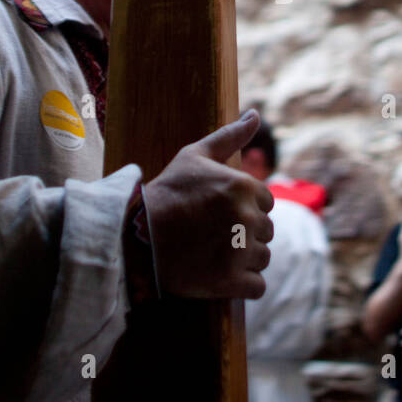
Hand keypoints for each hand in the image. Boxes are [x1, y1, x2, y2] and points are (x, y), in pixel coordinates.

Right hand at [142, 110, 274, 299]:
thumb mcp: (195, 155)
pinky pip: (257, 287)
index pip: (265, 203)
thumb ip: (229, 135)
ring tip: (211, 254)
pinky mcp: (231, 282)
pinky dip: (242, 285)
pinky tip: (219, 275)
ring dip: (243, 261)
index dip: (243, 209)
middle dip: (244, 234)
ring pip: (262, 259)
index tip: (216, 213)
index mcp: (244, 186)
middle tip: (210, 235)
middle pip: (265, 231)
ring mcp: (240, 251)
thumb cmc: (166, 192)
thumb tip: (255, 114)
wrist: (135, 235)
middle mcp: (247, 217)